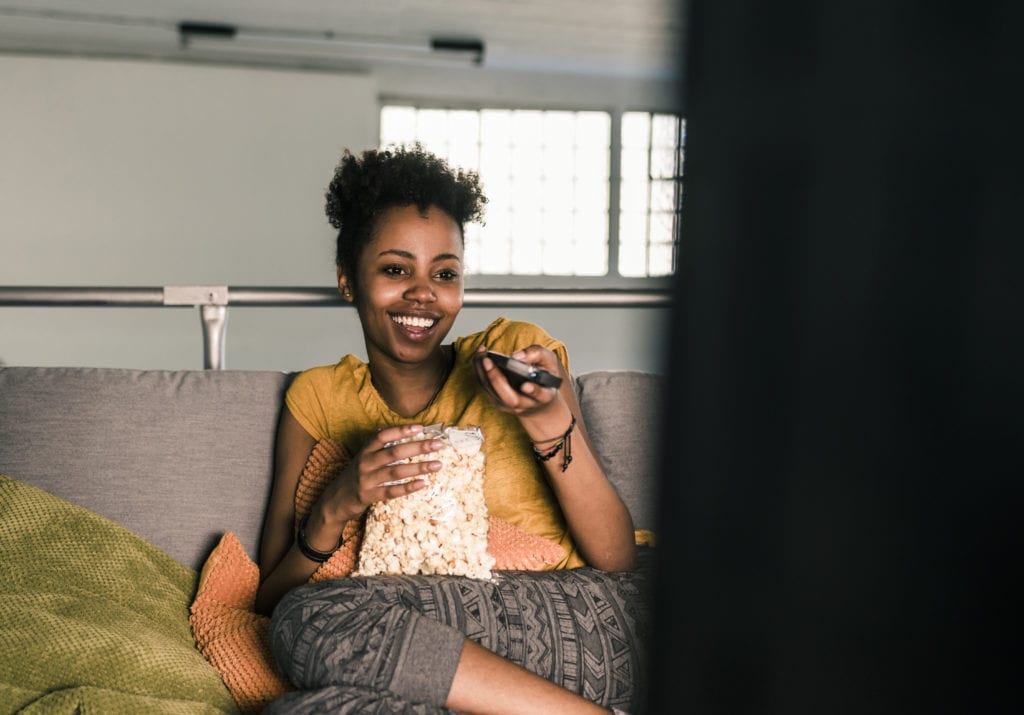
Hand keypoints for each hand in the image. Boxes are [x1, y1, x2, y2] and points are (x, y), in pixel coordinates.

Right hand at [317, 424, 442, 524]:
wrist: (334, 501)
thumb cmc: (355, 477)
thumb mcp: (364, 459)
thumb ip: (381, 450)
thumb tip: (408, 439)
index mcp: (365, 451)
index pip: (383, 436)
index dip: (401, 430)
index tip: (421, 428)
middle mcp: (365, 463)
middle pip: (394, 452)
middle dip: (418, 447)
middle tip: (438, 445)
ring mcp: (366, 480)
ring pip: (396, 471)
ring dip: (419, 467)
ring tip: (437, 464)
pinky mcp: (368, 496)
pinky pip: (391, 491)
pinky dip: (408, 487)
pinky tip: (423, 484)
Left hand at [472, 344, 562, 416]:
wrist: (538, 401)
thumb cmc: (544, 377)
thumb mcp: (549, 362)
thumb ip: (537, 354)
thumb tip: (516, 356)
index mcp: (544, 396)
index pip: (540, 395)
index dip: (533, 390)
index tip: (526, 385)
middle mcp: (526, 404)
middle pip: (510, 398)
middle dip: (496, 378)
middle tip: (487, 360)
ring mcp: (509, 406)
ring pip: (492, 392)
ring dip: (483, 371)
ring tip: (481, 352)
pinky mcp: (496, 401)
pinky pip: (484, 387)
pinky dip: (479, 370)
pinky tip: (479, 355)